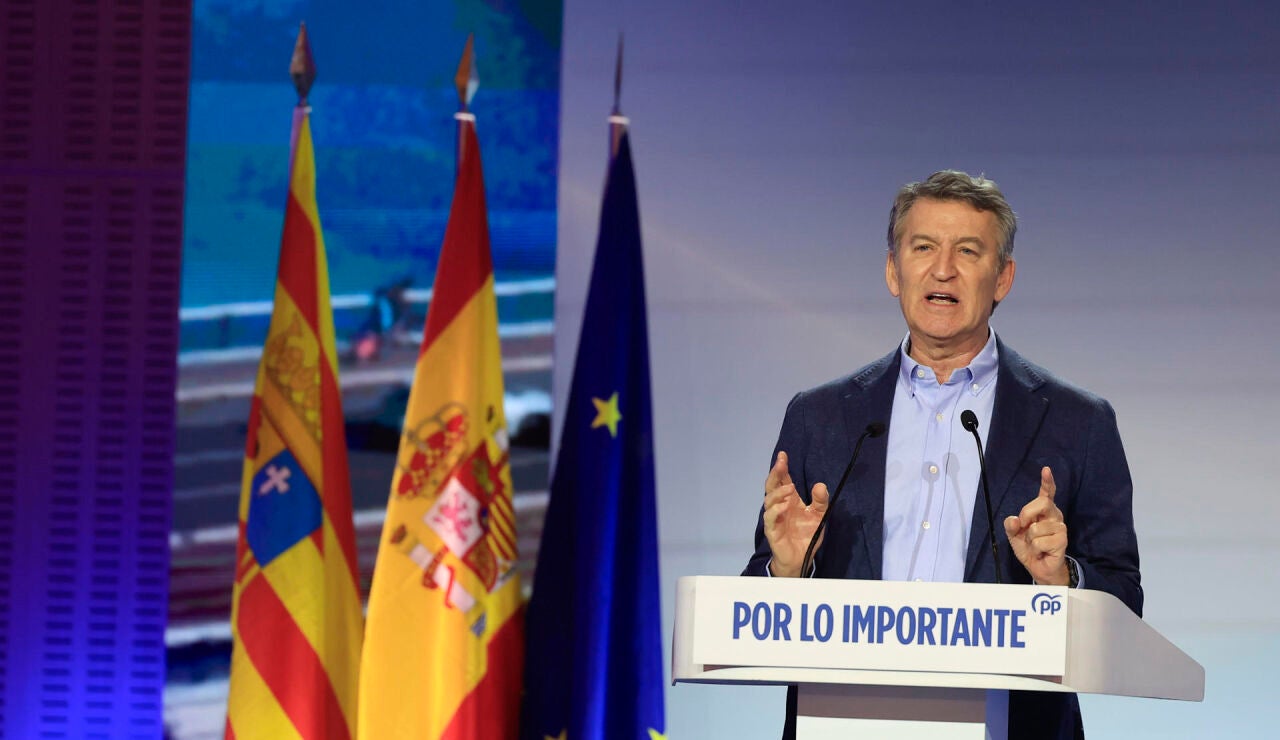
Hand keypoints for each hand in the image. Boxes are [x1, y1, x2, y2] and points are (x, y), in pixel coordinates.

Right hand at [762, 451, 828, 576]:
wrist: (802, 558)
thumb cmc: (806, 535)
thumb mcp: (819, 515)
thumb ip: (820, 500)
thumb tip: (820, 485)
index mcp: (789, 500)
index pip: (783, 481)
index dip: (782, 468)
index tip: (783, 455)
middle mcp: (779, 506)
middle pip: (772, 486)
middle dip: (775, 474)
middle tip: (781, 464)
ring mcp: (774, 518)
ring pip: (769, 500)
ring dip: (778, 492)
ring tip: (790, 487)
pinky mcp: (772, 530)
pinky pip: (770, 518)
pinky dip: (776, 510)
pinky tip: (785, 506)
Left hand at [1003, 466, 1069, 584]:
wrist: (1038, 567)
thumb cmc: (1029, 547)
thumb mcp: (1014, 535)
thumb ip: (1010, 525)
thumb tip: (1014, 520)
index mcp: (1043, 511)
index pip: (1047, 493)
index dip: (1047, 481)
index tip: (1046, 470)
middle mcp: (1054, 515)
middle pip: (1041, 503)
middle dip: (1026, 514)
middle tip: (1023, 527)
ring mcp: (1060, 527)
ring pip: (1035, 528)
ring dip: (1029, 540)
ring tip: (1035, 545)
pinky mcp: (1062, 540)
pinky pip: (1039, 542)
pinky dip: (1035, 548)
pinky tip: (1041, 551)